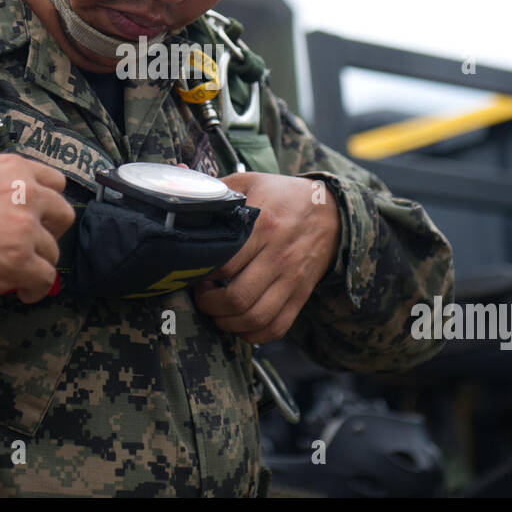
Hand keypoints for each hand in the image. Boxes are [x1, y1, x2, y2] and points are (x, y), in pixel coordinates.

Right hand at [0, 154, 73, 303]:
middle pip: (63, 216)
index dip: (47, 205)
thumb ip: (0, 188)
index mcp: (13, 168)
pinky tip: (22, 292)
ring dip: (37, 263)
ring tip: (16, 273)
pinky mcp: (18, 261)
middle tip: (30, 246)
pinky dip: (36, 289)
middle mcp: (26, 193)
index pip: (56, 183)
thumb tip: (12, 214)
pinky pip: (45, 279)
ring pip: (53, 251)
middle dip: (49, 233)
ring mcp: (24, 228)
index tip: (38, 219)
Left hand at [192, 172, 339, 342]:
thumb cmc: (283, 196)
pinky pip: (276, 328)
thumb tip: (178, 177)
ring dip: (227, 322)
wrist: (332, 212)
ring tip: (216, 309)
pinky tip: (239, 323)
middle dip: (209, 304)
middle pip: (237, 298)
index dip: (201, 274)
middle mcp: (279, 256)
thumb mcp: (251, 182)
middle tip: (201, 294)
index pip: (225, 263)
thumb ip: (216, 187)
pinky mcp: (300, 295)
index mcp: (264, 225)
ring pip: (255, 318)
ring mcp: (292, 279)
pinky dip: (253, 334)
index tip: (192, 269)